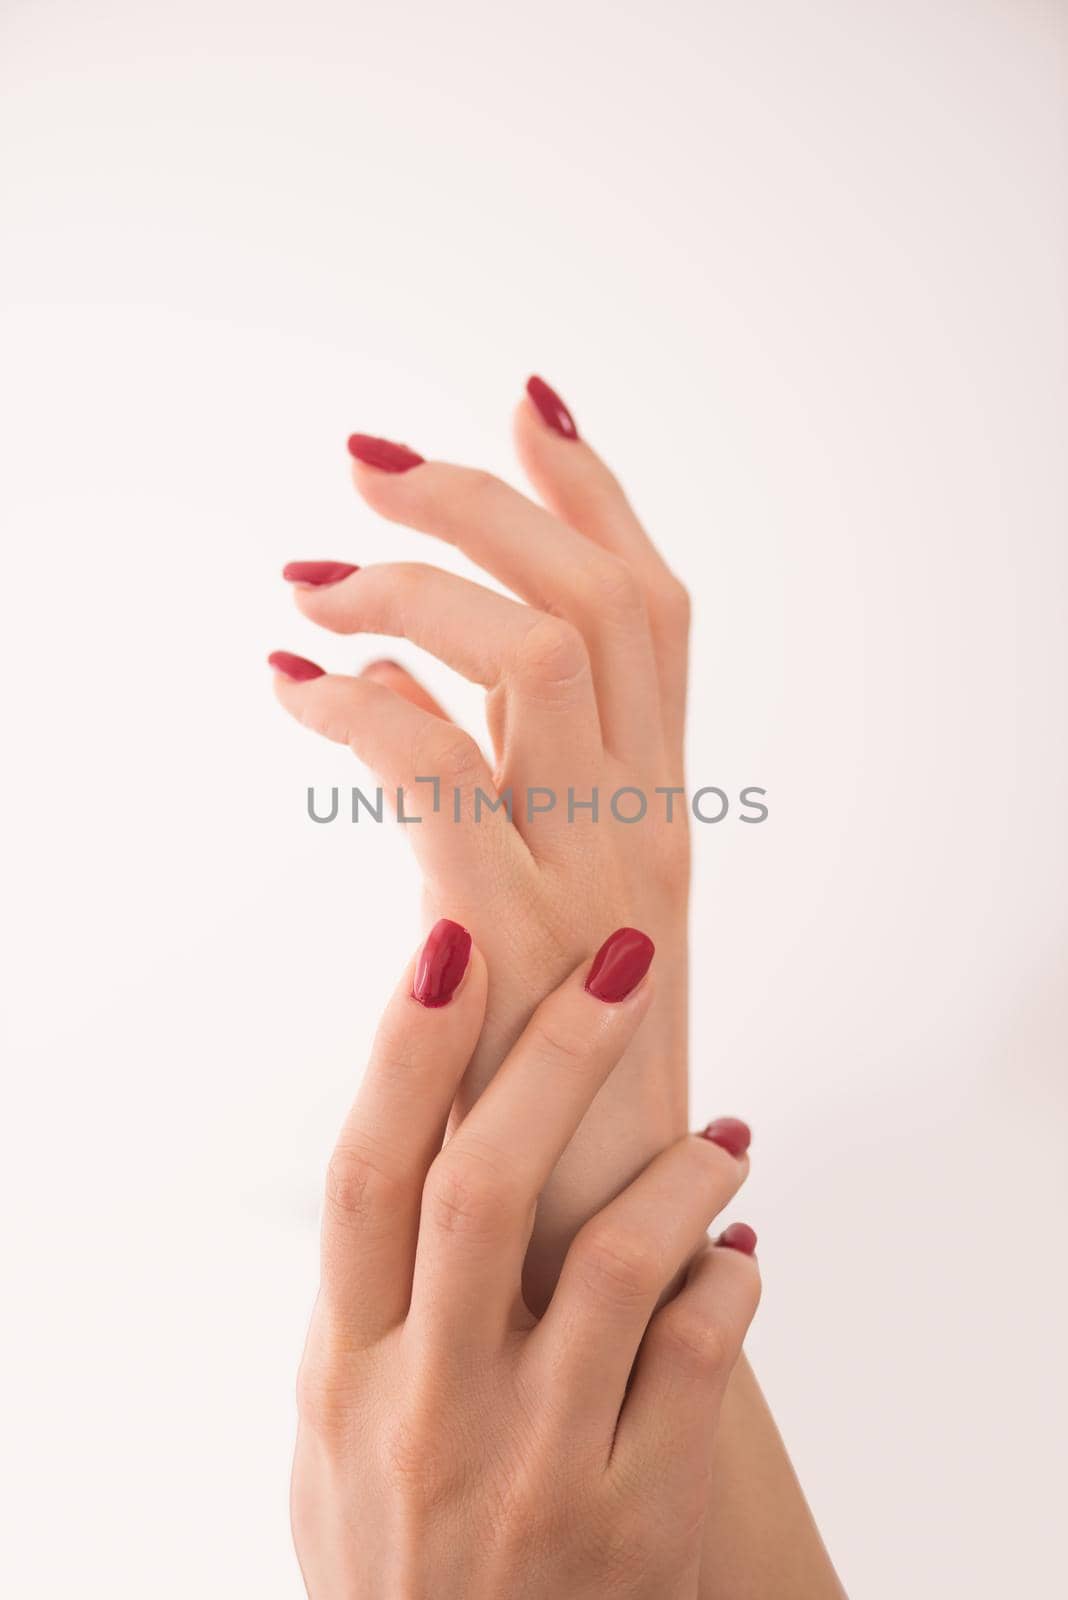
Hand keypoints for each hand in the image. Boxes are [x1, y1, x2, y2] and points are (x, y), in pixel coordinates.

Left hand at [271, 377, 692, 1304]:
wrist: (605, 1266)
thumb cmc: (569, 1098)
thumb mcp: (573, 936)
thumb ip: (536, 816)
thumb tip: (451, 710)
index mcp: (660, 816)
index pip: (656, 612)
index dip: (596, 498)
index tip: (525, 406)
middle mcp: (646, 831)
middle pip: (604, 602)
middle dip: (490, 500)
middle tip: (365, 457)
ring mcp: (594, 884)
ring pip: (538, 656)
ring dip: (417, 584)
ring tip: (309, 579)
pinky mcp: (518, 947)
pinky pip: (443, 770)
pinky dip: (363, 704)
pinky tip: (292, 687)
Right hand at [291, 918, 758, 1599]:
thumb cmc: (398, 1558)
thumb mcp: (337, 1436)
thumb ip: (368, 1301)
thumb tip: (414, 1136)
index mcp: (345, 1373)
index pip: (365, 1179)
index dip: (407, 1052)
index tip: (451, 943)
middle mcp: (429, 1410)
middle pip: (484, 1185)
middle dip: (557, 1052)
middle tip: (623, 959)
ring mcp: (534, 1466)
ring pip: (622, 1260)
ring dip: (685, 1171)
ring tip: (727, 1141)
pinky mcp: (635, 1518)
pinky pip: (705, 1352)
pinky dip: (734, 1279)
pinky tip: (739, 1258)